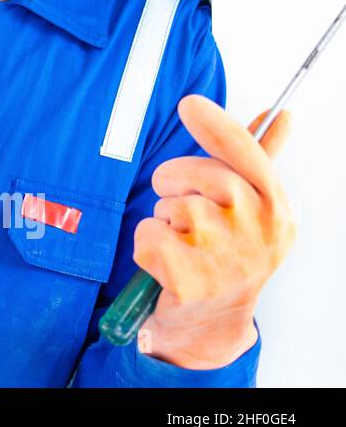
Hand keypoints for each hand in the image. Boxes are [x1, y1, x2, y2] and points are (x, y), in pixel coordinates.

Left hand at [133, 94, 296, 368]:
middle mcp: (258, 232)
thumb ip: (257, 158)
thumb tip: (280, 113)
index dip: (217, 126)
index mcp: (277, 209)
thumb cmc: (227, 252)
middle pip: (201, 173)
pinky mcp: (189, 279)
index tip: (189, 103)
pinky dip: (146, 244)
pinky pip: (148, 232)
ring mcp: (226, 257)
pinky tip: (165, 264)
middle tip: (178, 204)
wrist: (211, 323)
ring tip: (182, 244)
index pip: (247, 155)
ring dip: (164, 218)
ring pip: (171, 204)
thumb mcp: (253, 209)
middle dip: (176, 179)